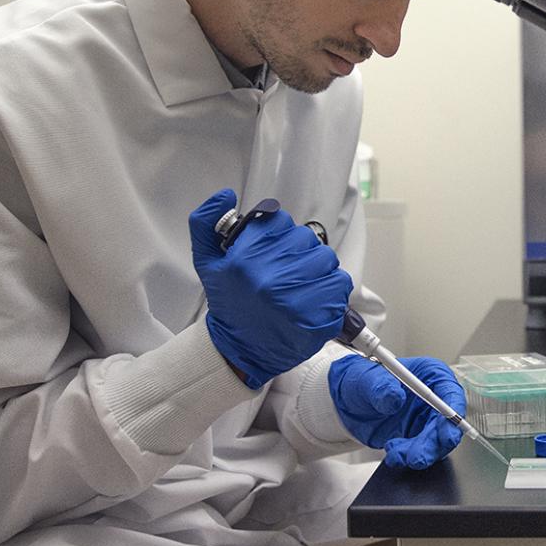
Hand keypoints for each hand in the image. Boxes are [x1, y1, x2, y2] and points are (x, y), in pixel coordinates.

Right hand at [189, 188, 352, 388]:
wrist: (241, 349)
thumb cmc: (229, 303)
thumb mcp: (208, 262)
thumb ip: (206, 223)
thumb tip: (225, 195)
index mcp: (246, 261)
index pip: (280, 222)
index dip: (280, 234)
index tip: (274, 251)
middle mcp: (272, 278)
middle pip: (306, 239)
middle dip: (299, 252)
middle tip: (287, 270)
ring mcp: (298, 298)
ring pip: (325, 258)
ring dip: (317, 268)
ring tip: (301, 285)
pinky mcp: (319, 316)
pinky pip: (339, 283)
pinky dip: (332, 288)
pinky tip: (314, 297)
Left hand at [328, 355, 464, 468]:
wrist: (350, 401)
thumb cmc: (364, 380)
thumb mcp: (368, 378)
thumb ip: (381, 386)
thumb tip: (395, 398)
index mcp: (431, 375)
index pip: (451, 394)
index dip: (453, 415)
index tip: (447, 433)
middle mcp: (434, 398)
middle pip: (448, 424)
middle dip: (434, 444)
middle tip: (417, 456)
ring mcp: (426, 420)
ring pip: (436, 443)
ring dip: (419, 453)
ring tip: (396, 452)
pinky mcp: (417, 437)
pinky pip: (420, 452)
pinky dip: (407, 456)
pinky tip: (393, 451)